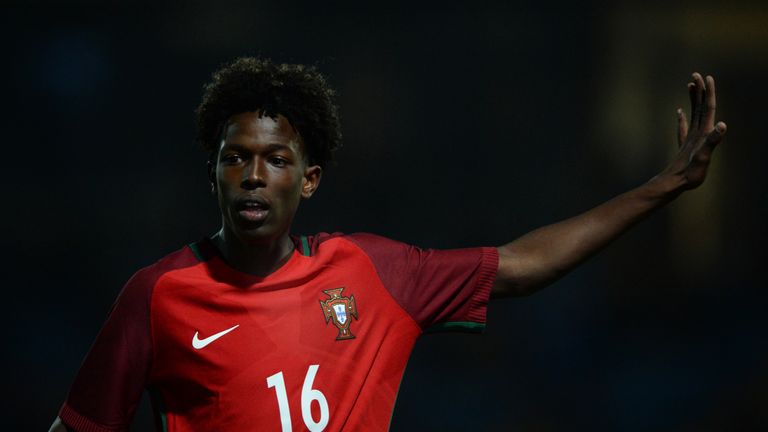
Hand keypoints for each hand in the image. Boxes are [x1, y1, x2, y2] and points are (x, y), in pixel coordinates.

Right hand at [658, 72, 726, 190]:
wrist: (679, 185)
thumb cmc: (692, 173)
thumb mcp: (704, 156)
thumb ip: (713, 140)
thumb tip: (722, 125)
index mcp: (705, 132)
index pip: (708, 108)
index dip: (708, 92)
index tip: (707, 77)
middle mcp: (701, 133)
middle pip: (701, 107)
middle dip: (700, 91)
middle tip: (696, 74)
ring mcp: (693, 139)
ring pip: (694, 114)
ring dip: (693, 99)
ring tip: (690, 86)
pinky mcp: (685, 145)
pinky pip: (683, 127)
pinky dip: (682, 118)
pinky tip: (679, 111)